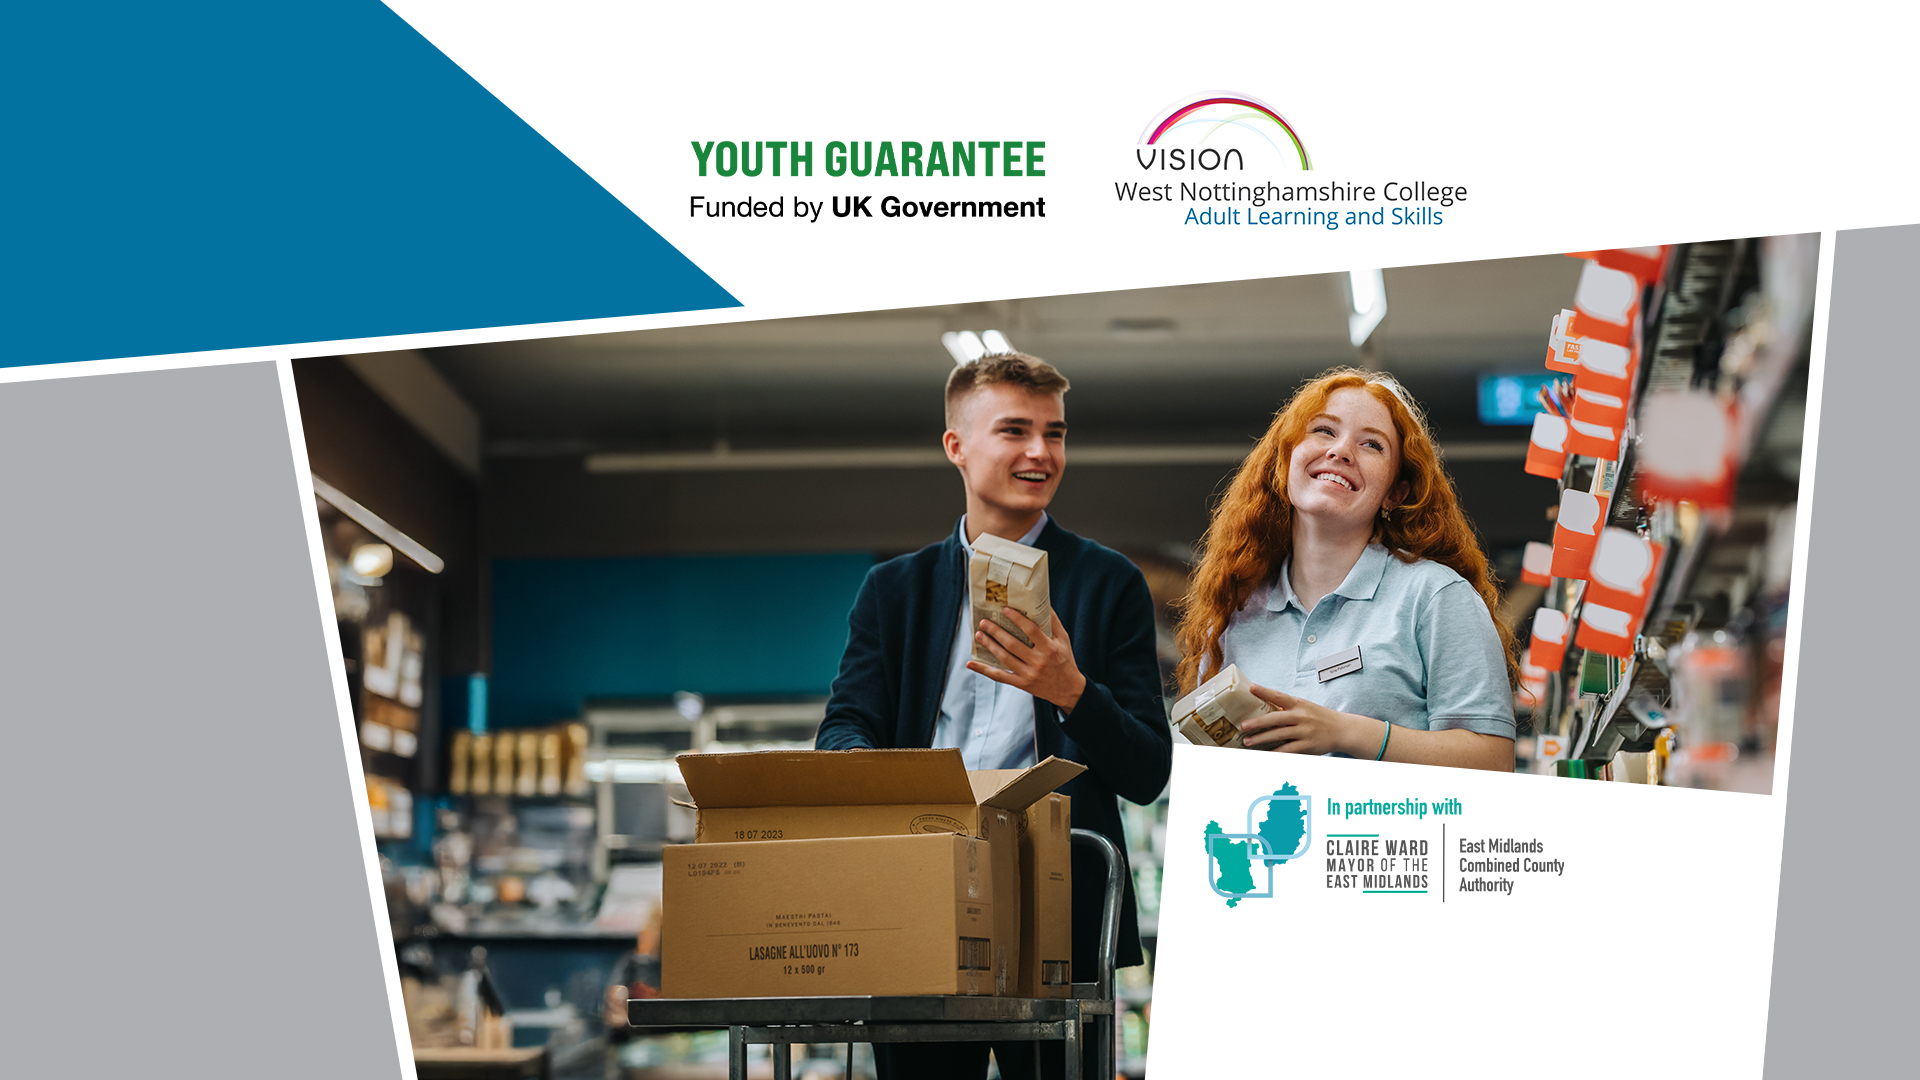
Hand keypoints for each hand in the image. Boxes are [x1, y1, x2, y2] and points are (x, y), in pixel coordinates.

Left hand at [967, 607, 1087, 712]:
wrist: (1068, 690)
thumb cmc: (1065, 660)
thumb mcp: (1064, 640)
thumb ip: (1053, 622)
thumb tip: (1043, 601)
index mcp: (1050, 649)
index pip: (1031, 631)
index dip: (1017, 619)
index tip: (1005, 609)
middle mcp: (1038, 662)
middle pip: (1013, 644)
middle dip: (996, 632)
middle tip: (984, 621)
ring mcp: (1028, 674)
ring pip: (1004, 659)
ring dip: (989, 645)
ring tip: (979, 634)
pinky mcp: (1021, 684)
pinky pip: (999, 677)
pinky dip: (984, 670)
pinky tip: (970, 663)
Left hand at [1240, 684, 1374, 755]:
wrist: (1342, 729)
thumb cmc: (1320, 717)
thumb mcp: (1305, 707)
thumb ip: (1287, 708)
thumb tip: (1265, 708)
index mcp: (1299, 704)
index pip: (1279, 696)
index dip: (1264, 691)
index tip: (1251, 688)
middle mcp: (1301, 716)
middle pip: (1275, 718)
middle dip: (1258, 722)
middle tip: (1243, 726)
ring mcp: (1304, 731)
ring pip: (1278, 735)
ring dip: (1261, 739)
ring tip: (1248, 741)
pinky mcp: (1307, 745)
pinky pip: (1288, 750)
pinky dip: (1275, 753)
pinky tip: (1265, 754)